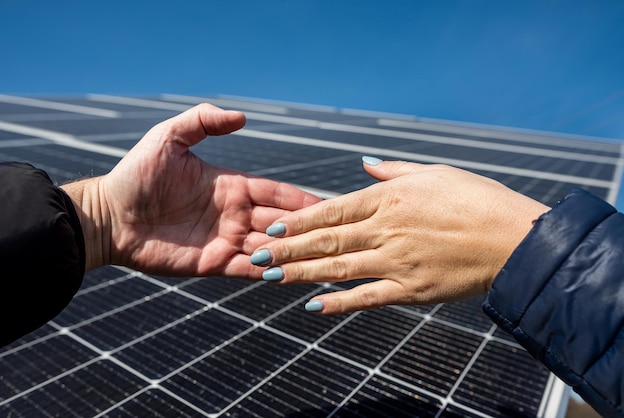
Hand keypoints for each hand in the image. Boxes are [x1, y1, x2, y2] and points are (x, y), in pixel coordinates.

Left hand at [62, 104, 320, 277]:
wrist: (108, 217)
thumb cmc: (136, 175)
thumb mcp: (168, 138)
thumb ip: (202, 121)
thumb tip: (243, 117)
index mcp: (232, 186)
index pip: (277, 193)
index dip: (302, 198)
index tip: (330, 204)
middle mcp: (235, 215)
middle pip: (281, 222)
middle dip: (307, 228)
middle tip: (339, 234)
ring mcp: (225, 241)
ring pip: (270, 248)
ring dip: (295, 252)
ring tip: (325, 257)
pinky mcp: (213, 264)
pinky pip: (249, 271)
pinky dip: (271, 273)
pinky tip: (293, 275)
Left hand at [251, 159, 548, 313]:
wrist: (514, 238)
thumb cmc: (477, 198)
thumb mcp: (434, 172)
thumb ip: (393, 170)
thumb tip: (365, 163)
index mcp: (389, 198)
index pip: (331, 210)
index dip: (297, 221)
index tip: (270, 227)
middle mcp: (385, 229)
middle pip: (325, 241)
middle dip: (287, 249)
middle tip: (255, 256)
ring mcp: (396, 262)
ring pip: (338, 270)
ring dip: (300, 274)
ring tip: (271, 277)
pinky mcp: (411, 290)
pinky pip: (368, 298)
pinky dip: (339, 303)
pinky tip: (313, 307)